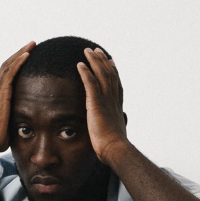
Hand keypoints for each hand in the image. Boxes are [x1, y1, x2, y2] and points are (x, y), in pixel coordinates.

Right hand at [0, 42, 35, 152]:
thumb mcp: (10, 123)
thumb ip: (17, 117)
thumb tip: (28, 123)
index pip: (8, 73)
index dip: (18, 63)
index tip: (28, 55)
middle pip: (8, 65)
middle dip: (20, 53)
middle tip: (32, 44)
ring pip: (9, 65)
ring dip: (21, 53)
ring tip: (32, 44)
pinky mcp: (1, 93)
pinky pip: (10, 73)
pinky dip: (19, 62)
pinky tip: (27, 54)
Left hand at [77, 47, 128, 162]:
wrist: (115, 149)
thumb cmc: (114, 148)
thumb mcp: (116, 135)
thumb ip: (115, 128)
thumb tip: (119, 130)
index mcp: (117, 107)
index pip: (117, 85)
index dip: (114, 72)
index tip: (111, 62)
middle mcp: (114, 100)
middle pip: (110, 75)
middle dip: (103, 61)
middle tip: (97, 51)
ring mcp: (106, 101)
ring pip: (101, 75)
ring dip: (94, 61)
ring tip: (87, 51)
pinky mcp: (97, 103)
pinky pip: (91, 83)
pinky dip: (86, 72)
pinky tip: (80, 64)